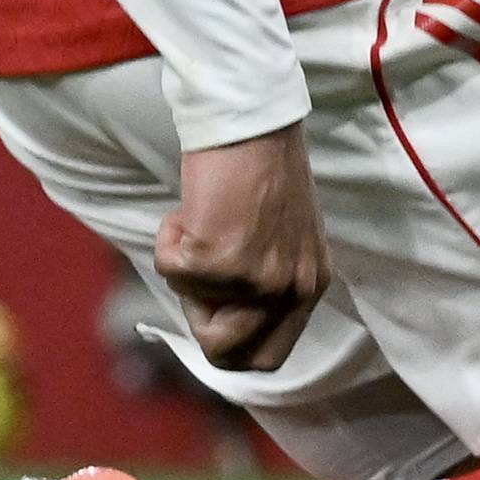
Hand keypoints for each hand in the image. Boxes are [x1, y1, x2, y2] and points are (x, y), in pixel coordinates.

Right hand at [157, 126, 328, 370]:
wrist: (250, 122)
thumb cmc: (260, 169)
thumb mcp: (282, 239)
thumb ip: (265, 282)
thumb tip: (223, 322)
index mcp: (311, 286)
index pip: (268, 358)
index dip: (230, 343)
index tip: (213, 309)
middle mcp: (292, 290)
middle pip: (227, 354)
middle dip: (199, 318)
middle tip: (202, 267)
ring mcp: (257, 280)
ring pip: (191, 307)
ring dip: (183, 267)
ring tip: (202, 222)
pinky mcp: (219, 261)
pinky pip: (170, 270)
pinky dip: (168, 238)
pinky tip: (192, 206)